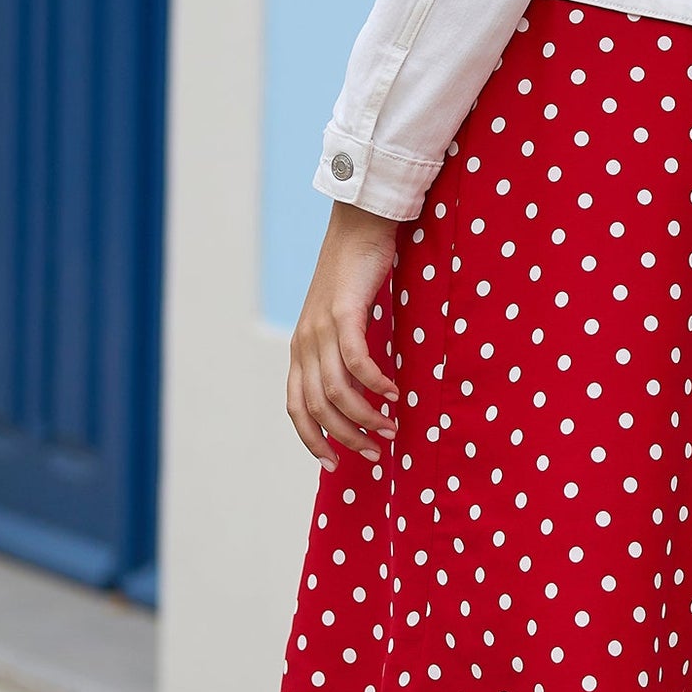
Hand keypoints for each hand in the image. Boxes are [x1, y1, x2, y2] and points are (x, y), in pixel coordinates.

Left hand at [287, 202, 402, 468]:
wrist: (359, 226)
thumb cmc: (357, 275)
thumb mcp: (343, 322)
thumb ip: (345, 354)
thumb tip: (366, 391)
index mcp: (300, 349)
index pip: (296, 408)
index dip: (312, 440)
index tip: (334, 465)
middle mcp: (304, 343)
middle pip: (317, 408)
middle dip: (346, 437)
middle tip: (376, 452)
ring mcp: (321, 328)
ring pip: (336, 391)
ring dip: (366, 415)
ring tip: (392, 426)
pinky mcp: (343, 313)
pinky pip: (356, 361)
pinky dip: (376, 382)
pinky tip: (395, 392)